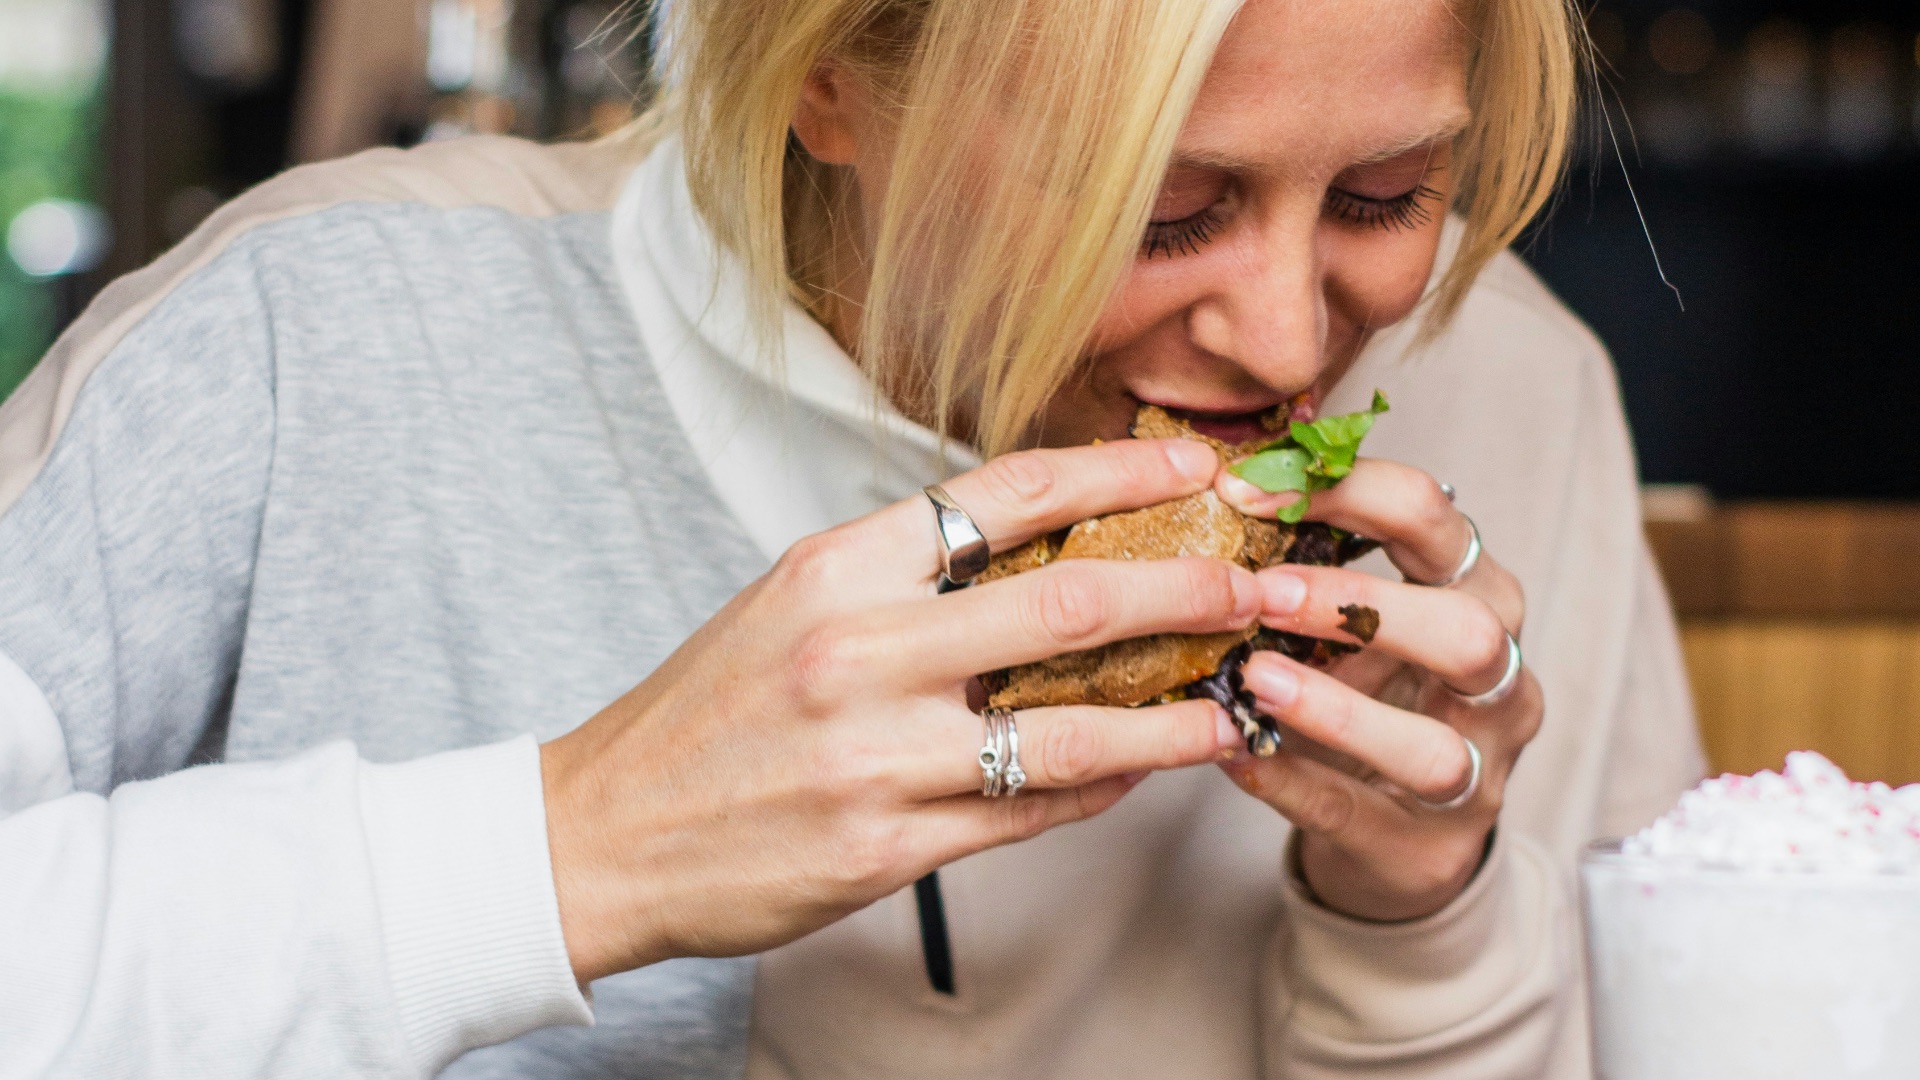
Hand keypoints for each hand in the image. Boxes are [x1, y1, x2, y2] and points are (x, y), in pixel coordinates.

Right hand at [541, 439, 1256, 983]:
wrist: (604, 831)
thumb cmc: (706, 712)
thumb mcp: (791, 604)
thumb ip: (907, 576)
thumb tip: (1040, 549)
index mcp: (838, 567)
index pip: (1007, 492)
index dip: (1120, 469)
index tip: (1196, 462)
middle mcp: (860, 650)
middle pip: (1069, 602)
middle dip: (1188, 588)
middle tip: (1257, 585)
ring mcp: (876, 755)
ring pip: (1072, 729)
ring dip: (1172, 715)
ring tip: (1231, 704)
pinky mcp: (885, 848)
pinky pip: (1029, 812)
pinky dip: (1099, 788)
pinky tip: (1140, 771)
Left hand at [1215, 461, 1538, 921]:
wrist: (1396, 837)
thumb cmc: (1368, 696)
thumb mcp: (1350, 623)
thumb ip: (1306, 564)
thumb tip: (1218, 486)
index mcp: (1479, 595)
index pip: (1436, 518)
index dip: (1347, 491)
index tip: (1248, 490)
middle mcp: (1499, 682)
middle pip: (1469, 631)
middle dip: (1362, 605)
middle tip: (1263, 592)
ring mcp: (1477, 775)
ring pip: (1431, 747)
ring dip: (1336, 710)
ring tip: (1253, 678)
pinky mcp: (1427, 851)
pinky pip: (1358, 815)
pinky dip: (1291, 782)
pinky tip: (1233, 752)